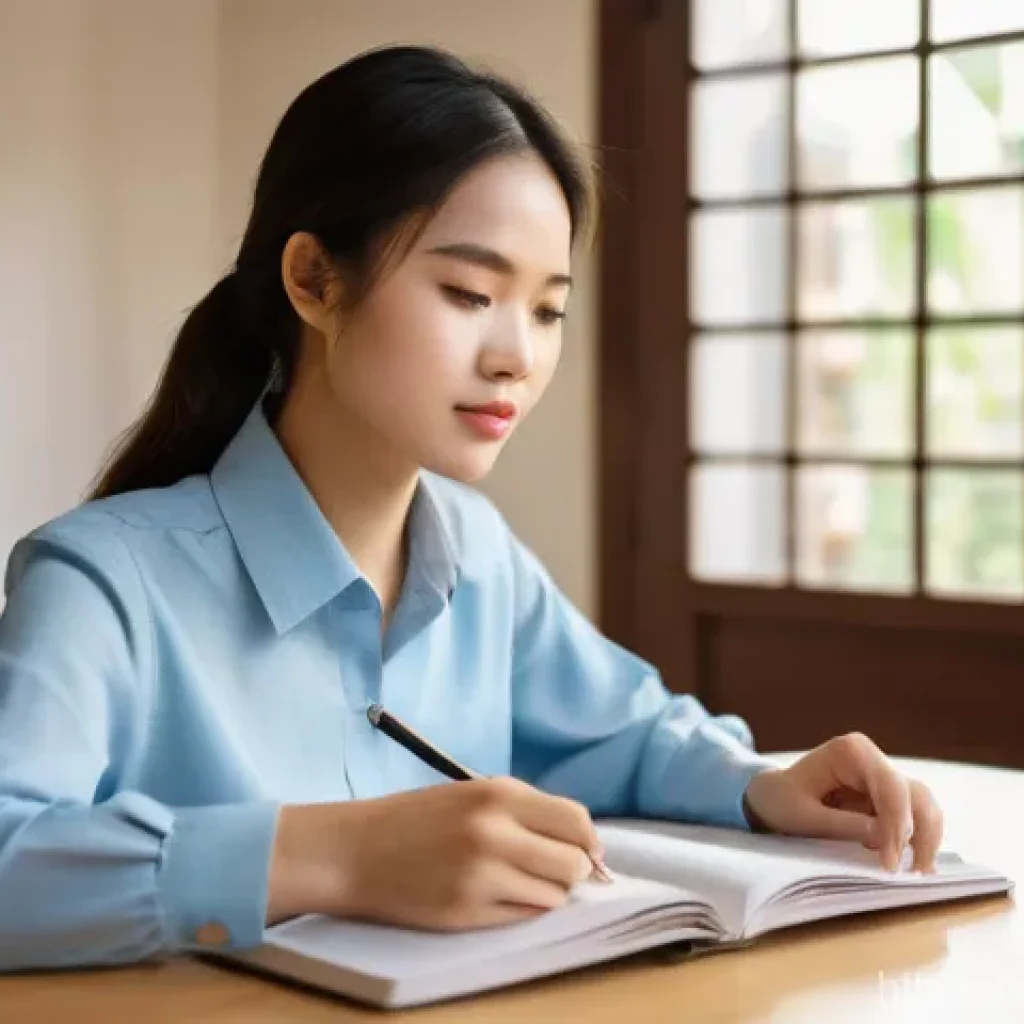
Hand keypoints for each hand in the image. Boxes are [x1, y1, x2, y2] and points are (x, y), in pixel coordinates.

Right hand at [268, 777, 601, 930]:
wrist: (355, 850)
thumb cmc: (416, 818)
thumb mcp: (473, 795)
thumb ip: (525, 813)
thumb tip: (583, 843)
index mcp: (499, 794)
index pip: (576, 821)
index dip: (589, 842)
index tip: (588, 853)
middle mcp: (495, 832)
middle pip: (572, 864)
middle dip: (572, 871)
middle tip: (552, 870)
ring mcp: (482, 876)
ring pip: (553, 896)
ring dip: (545, 892)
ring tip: (516, 881)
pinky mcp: (467, 913)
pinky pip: (523, 917)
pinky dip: (521, 909)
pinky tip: (495, 895)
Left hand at [742, 732, 943, 872]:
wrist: (771, 797)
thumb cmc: (782, 801)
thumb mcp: (805, 817)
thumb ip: (844, 825)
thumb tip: (884, 837)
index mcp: (851, 752)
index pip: (890, 786)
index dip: (897, 824)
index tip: (890, 861)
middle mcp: (872, 759)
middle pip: (914, 794)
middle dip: (919, 834)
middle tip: (913, 872)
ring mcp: (881, 777)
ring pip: (921, 805)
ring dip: (925, 838)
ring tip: (917, 872)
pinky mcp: (885, 797)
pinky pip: (913, 816)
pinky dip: (917, 839)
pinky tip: (911, 863)